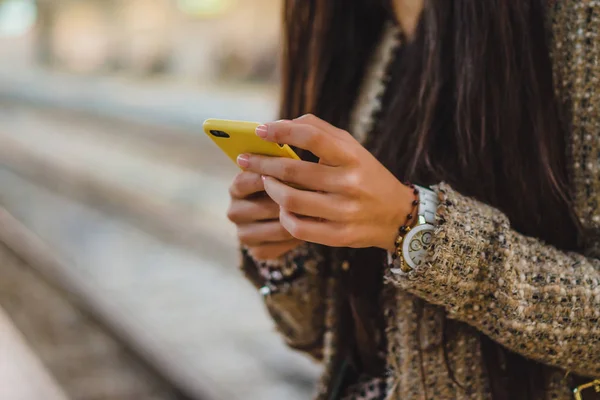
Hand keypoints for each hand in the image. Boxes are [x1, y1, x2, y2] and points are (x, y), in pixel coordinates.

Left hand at [236, 114, 415, 251]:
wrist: (397, 215)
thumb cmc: (364, 174)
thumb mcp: (351, 147)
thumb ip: (319, 131)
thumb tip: (279, 126)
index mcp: (352, 156)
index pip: (312, 137)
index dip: (282, 131)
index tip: (259, 130)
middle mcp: (350, 184)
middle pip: (293, 172)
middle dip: (262, 164)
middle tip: (245, 160)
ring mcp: (344, 212)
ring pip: (290, 201)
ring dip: (270, 189)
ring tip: (264, 183)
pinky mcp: (339, 236)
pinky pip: (298, 227)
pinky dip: (283, 216)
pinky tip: (280, 208)